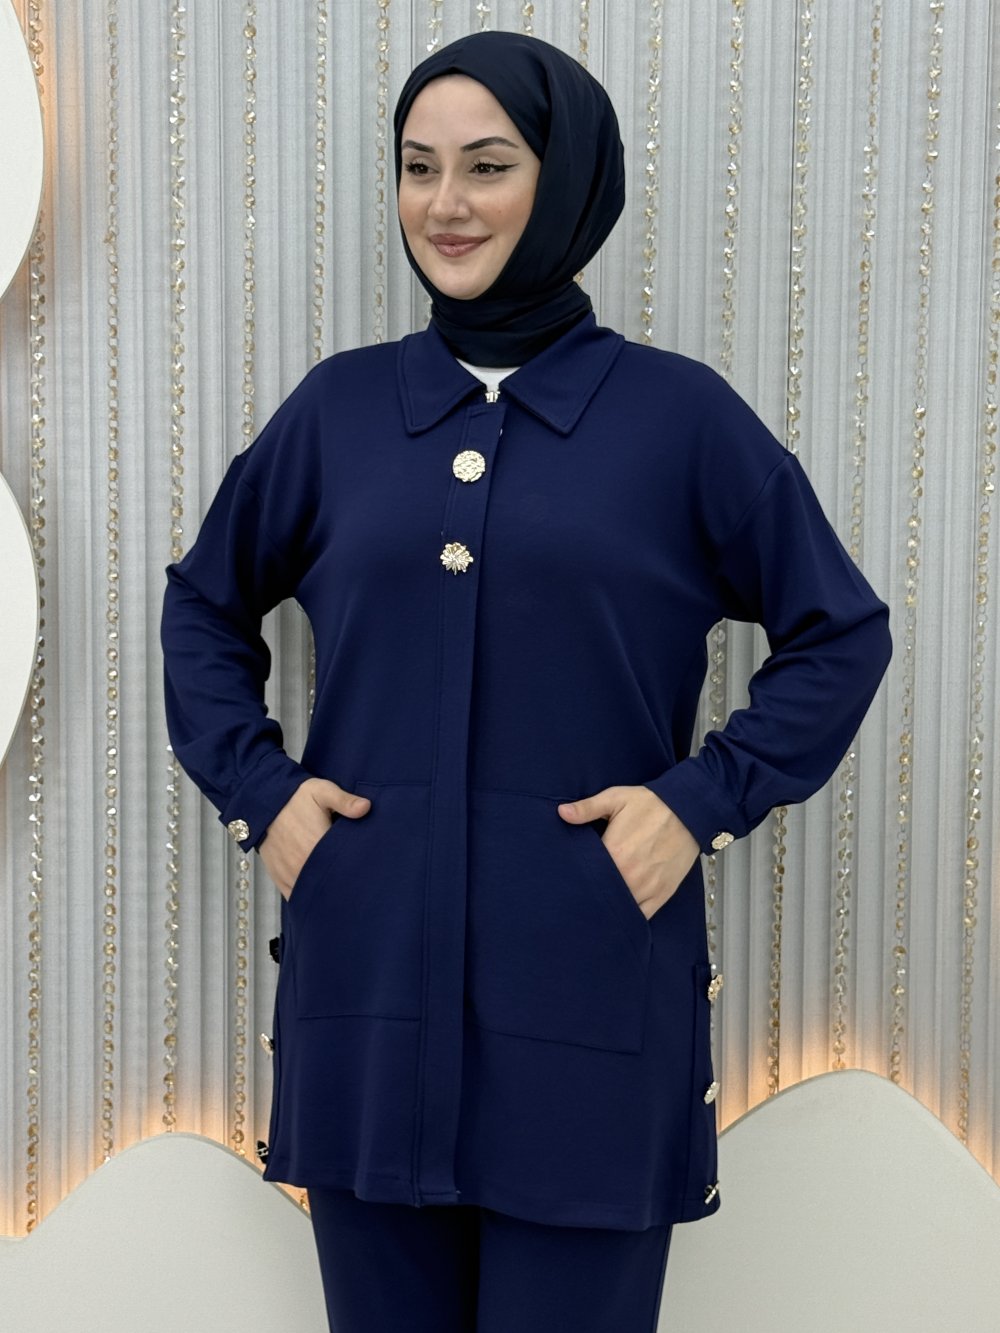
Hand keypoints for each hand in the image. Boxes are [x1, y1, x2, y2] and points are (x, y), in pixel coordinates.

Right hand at [259, 778, 370, 900]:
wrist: (264, 803)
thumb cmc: (296, 797)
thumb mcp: (322, 792)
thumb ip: (344, 801)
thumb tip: (366, 806)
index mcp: (316, 844)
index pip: (342, 867)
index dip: (356, 870)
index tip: (365, 868)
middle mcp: (302, 864)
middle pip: (329, 884)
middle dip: (343, 883)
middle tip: (356, 880)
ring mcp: (290, 874)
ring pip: (313, 892)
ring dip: (326, 891)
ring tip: (340, 887)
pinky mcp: (280, 879)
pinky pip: (297, 895)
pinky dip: (308, 896)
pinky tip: (321, 893)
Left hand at [558, 786, 698, 919]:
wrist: (688, 811)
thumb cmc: (650, 804)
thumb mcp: (616, 798)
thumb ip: (587, 808)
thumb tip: (562, 812)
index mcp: (615, 853)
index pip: (586, 875)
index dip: (575, 877)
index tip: (567, 879)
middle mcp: (630, 876)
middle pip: (601, 895)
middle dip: (590, 894)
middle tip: (577, 894)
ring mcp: (647, 888)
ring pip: (620, 908)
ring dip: (608, 908)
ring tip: (596, 905)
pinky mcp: (661, 895)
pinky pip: (641, 916)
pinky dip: (629, 916)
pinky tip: (619, 913)